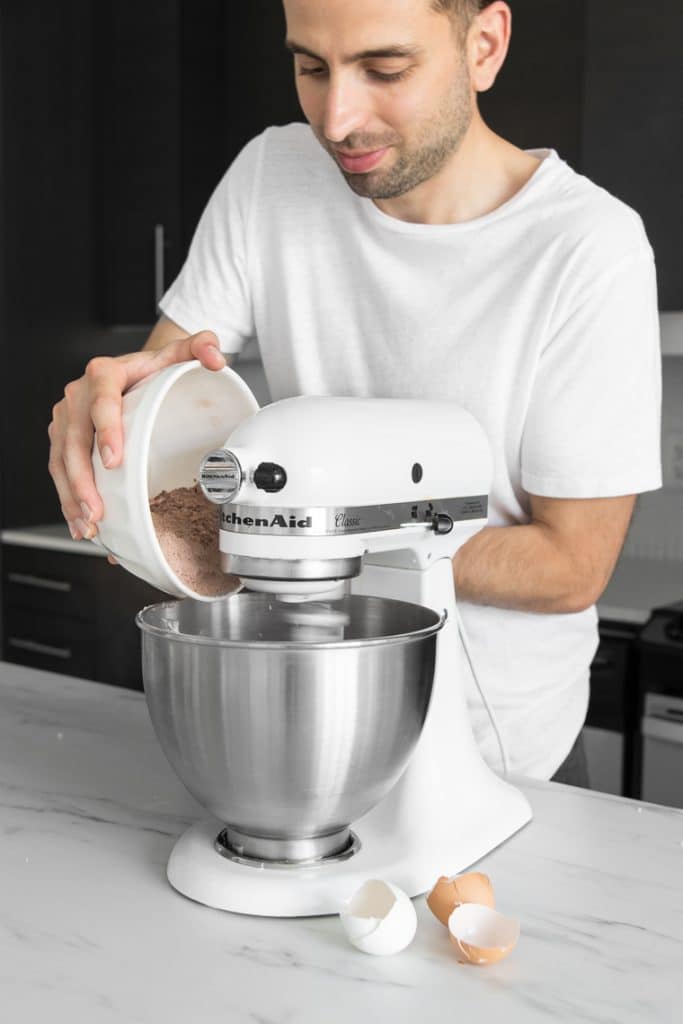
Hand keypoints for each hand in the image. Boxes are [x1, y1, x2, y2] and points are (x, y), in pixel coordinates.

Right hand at [48, 330, 224, 539]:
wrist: (135, 374)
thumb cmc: (153, 370)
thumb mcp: (178, 355)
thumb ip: (201, 347)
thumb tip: (216, 358)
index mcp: (105, 374)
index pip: (101, 400)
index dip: (105, 430)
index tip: (114, 459)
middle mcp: (78, 395)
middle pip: (74, 439)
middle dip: (83, 478)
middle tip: (98, 508)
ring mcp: (67, 420)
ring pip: (61, 460)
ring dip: (72, 496)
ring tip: (89, 523)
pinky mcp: (63, 440)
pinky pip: (60, 471)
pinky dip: (69, 499)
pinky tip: (81, 523)